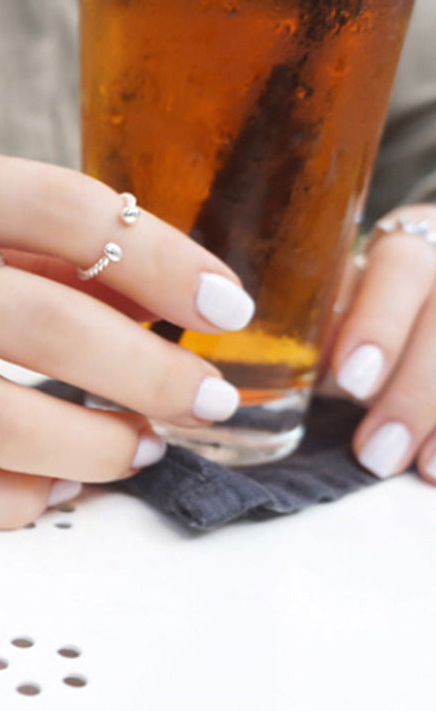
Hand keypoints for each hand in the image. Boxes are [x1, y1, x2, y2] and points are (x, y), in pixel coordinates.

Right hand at [0, 138, 253, 527]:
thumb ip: (66, 252)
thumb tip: (182, 308)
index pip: (63, 211)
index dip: (162, 262)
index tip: (226, 307)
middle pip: (40, 326)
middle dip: (148, 374)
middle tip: (205, 398)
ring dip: (97, 446)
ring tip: (144, 444)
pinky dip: (24, 496)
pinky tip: (66, 478)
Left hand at [328, 204, 435, 482]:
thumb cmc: (380, 297)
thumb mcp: (352, 293)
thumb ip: (328, 320)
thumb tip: (290, 369)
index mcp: (412, 243)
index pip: (402, 268)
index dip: (380, 325)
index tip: (350, 381)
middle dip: (415, 391)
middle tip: (377, 451)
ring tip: (422, 468)